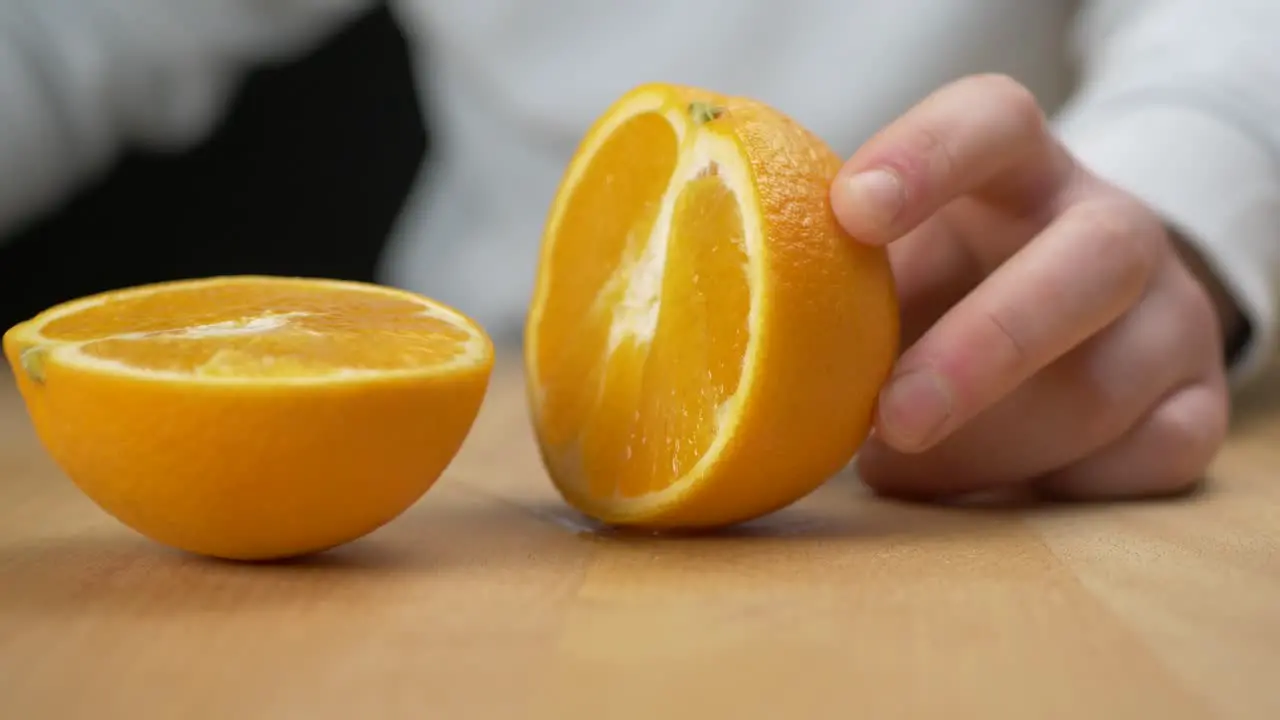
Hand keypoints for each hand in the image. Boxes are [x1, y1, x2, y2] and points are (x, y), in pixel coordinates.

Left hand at [829, 74, 1232, 500]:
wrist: (1080, 316)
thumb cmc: (950, 283)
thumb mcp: (898, 263)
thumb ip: (843, 286)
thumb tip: (743, 345)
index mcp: (1021, 168)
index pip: (994, 123)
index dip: (928, 156)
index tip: (852, 212)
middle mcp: (1112, 226)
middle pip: (1086, 261)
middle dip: (983, 348)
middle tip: (893, 420)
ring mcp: (1172, 312)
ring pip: (1105, 387)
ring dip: (990, 447)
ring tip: (902, 471)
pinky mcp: (1199, 398)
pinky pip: (1151, 458)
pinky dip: (1056, 485)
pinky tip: (993, 484)